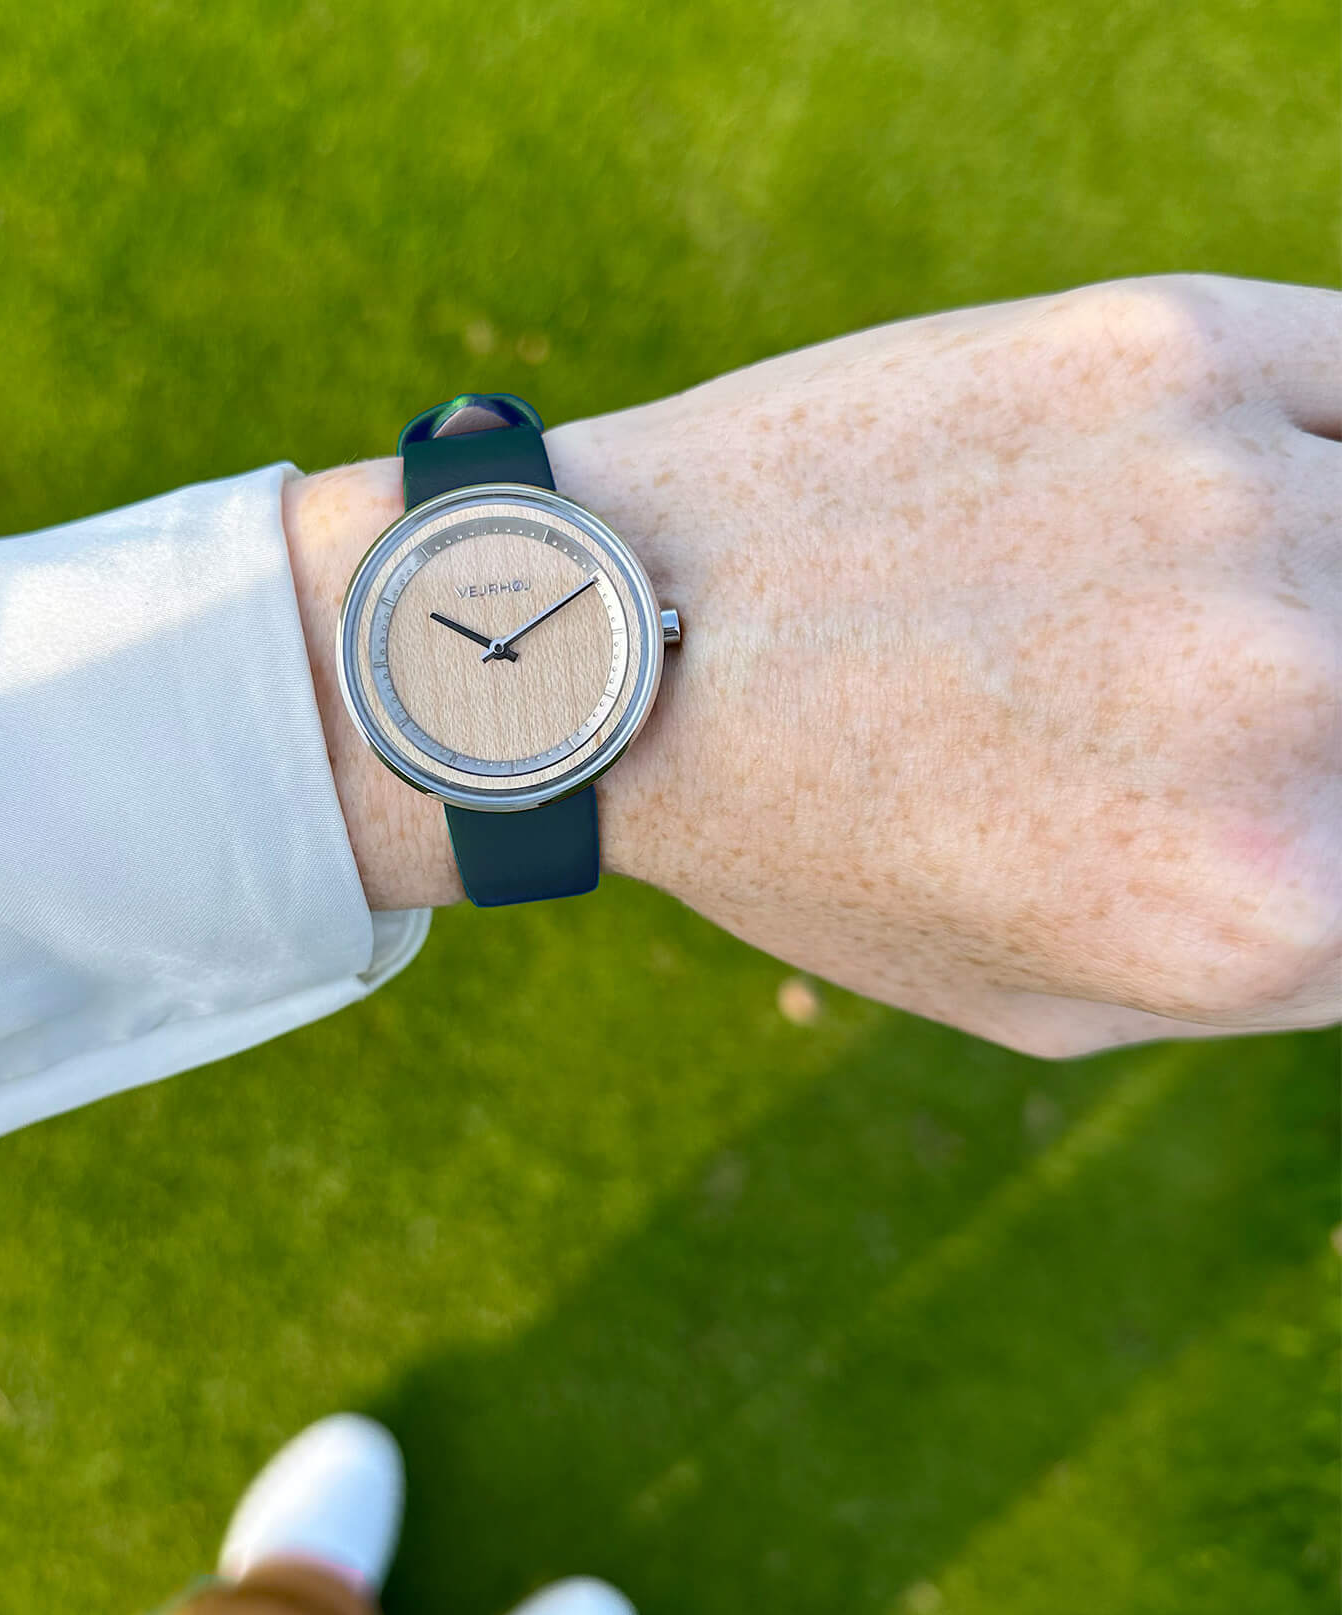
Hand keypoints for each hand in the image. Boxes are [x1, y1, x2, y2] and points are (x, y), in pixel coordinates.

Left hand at [288, 276, 1340, 1057]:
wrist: (618, 643)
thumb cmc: (812, 843)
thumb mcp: (1047, 992)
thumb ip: (1285, 957)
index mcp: (1265, 910)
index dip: (1339, 824)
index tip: (1273, 788)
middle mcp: (1294, 705)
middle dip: (1321, 720)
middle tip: (1173, 695)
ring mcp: (1243, 504)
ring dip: (1311, 576)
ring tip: (1142, 608)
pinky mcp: (1173, 348)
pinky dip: (1315, 444)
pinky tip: (1194, 489)